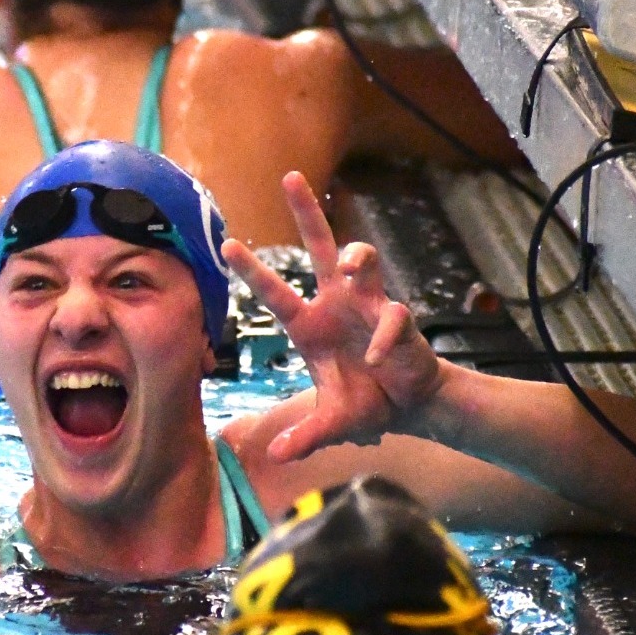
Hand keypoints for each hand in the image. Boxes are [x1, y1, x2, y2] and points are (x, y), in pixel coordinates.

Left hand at [222, 171, 445, 461]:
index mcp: (309, 325)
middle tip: (290, 177)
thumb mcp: (332, 423)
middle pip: (321, 247)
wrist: (410, 406)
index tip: (226, 244)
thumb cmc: (365, 403)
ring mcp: (368, 306)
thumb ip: (306, 437)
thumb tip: (277, 457)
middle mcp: (336, 304)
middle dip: (307, 212)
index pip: (275, 291)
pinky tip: (378, 358)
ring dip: (360, 260)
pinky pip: (392, 319)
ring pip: (364, 261)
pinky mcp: (398, 320)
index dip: (252, 269)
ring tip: (356, 267)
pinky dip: (385, 337)